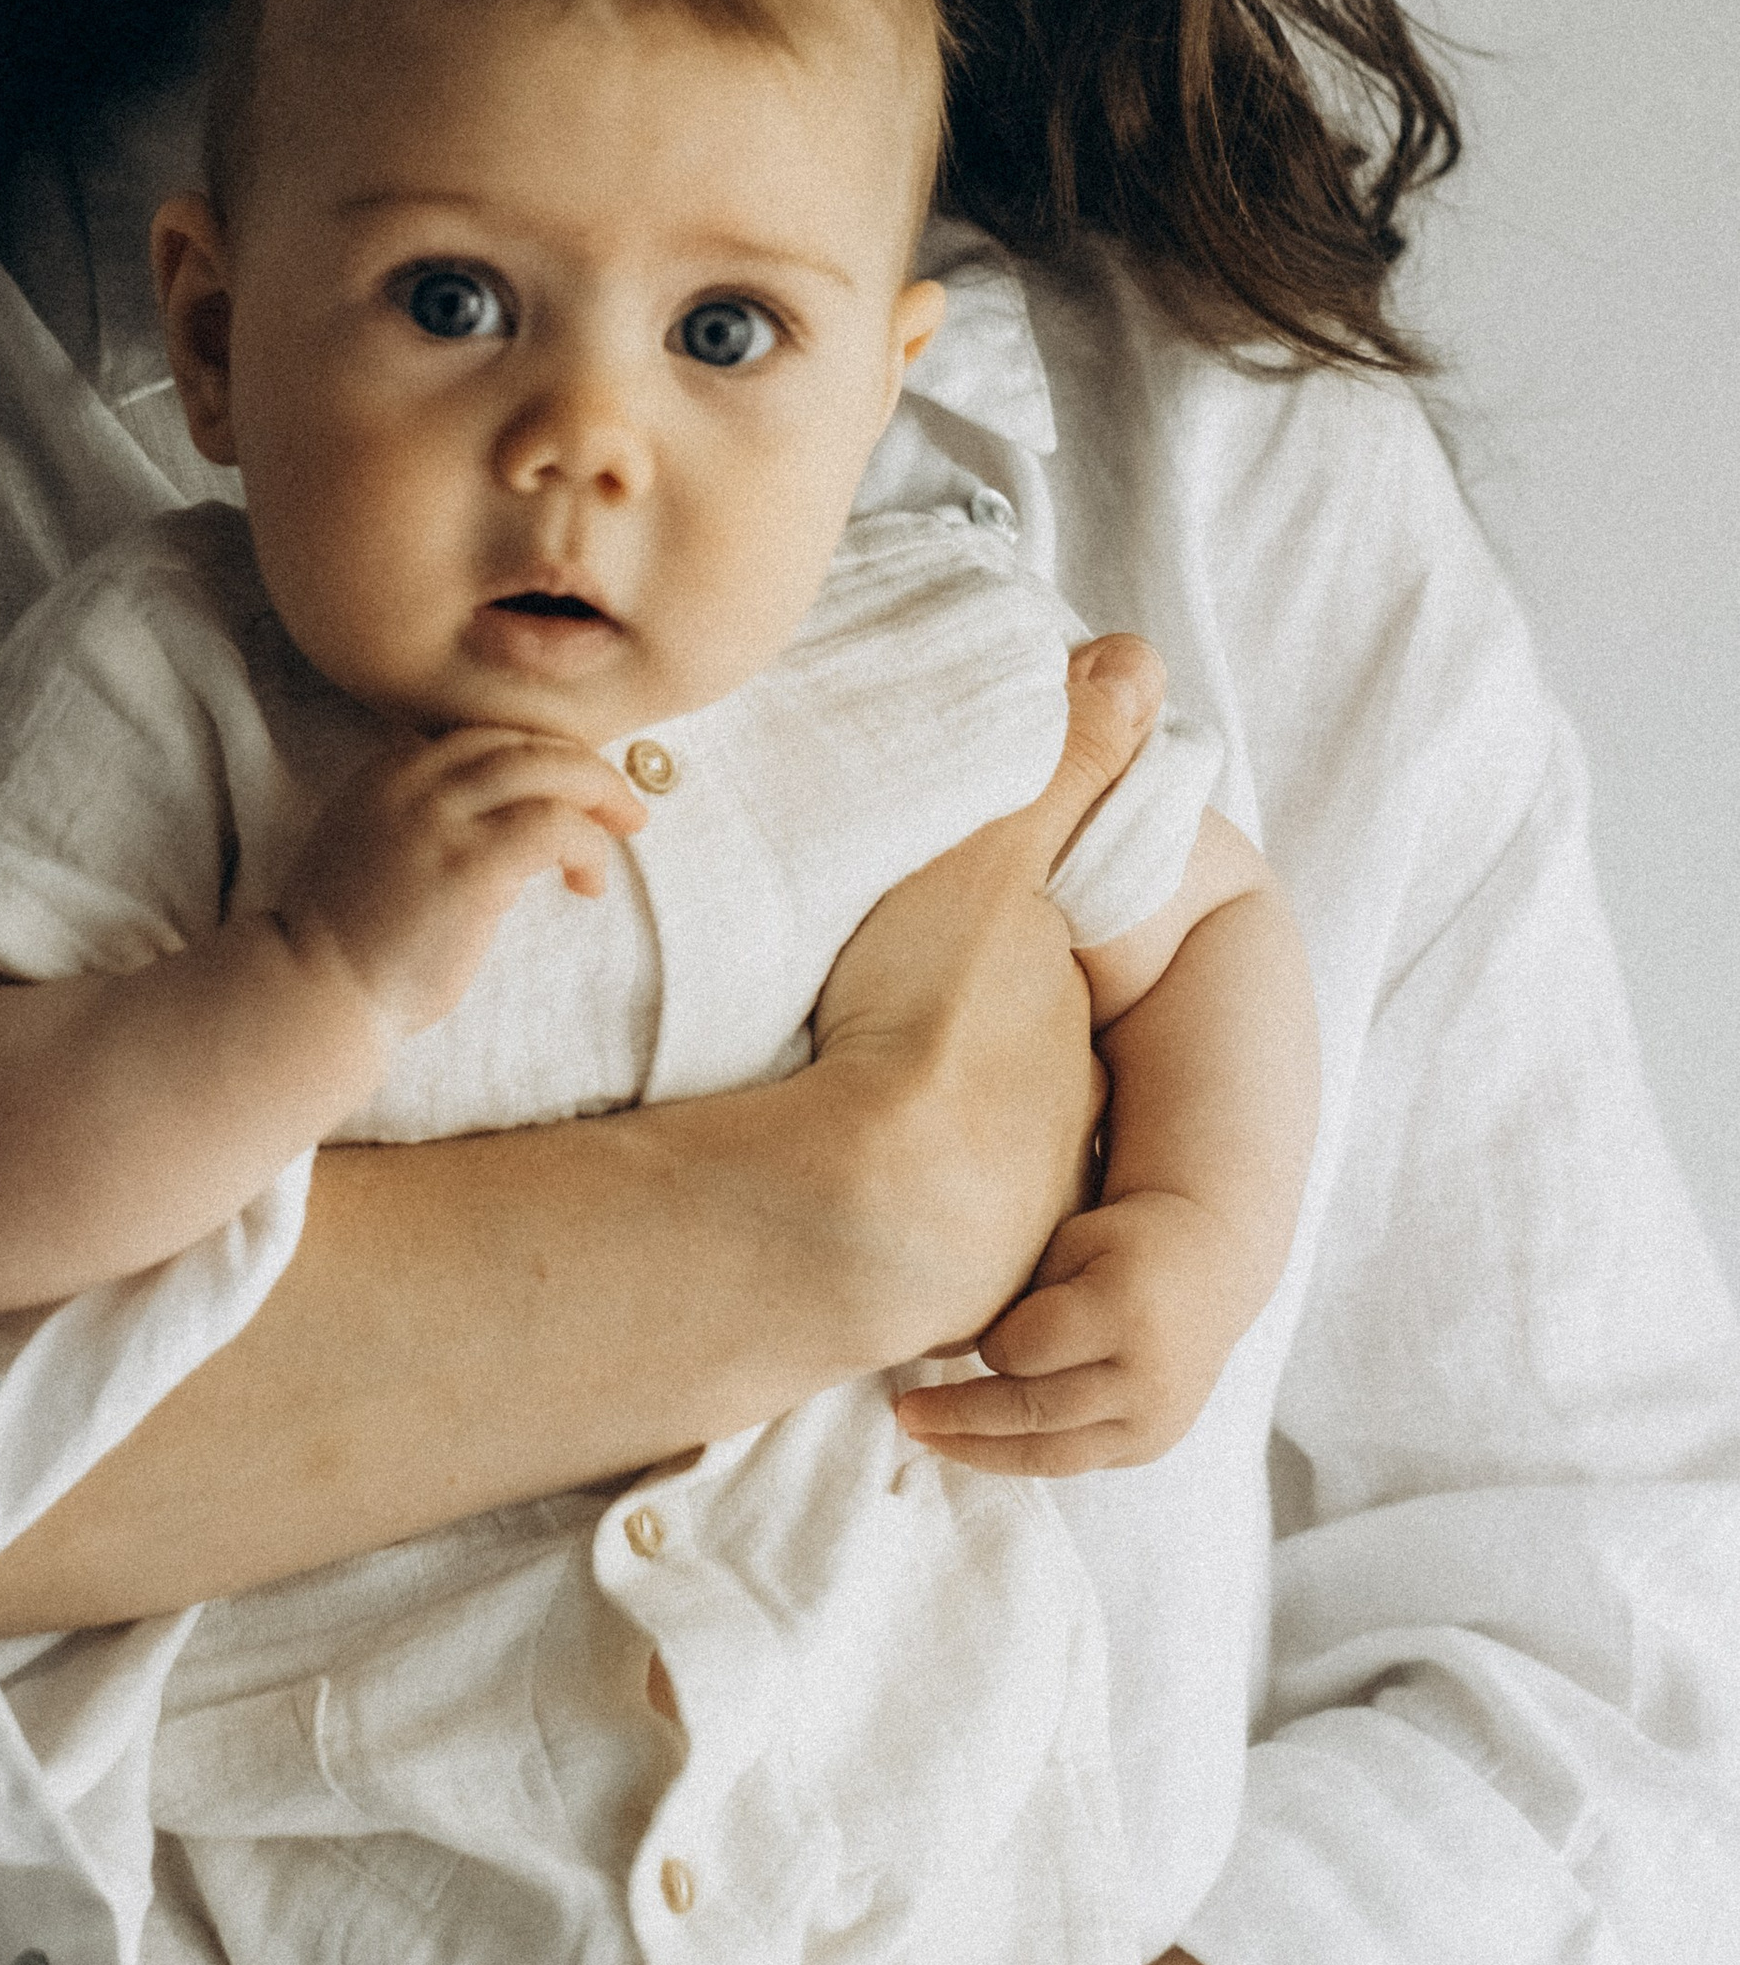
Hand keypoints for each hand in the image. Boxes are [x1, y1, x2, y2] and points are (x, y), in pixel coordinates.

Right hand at [275, 728, 643, 1038]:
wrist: (313, 991)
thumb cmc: (352, 940)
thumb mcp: (377, 847)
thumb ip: (427, 816)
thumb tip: (508, 818)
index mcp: (389, 769)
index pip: (488, 734)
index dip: (543, 756)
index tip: (575, 791)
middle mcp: (412, 778)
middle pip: (523, 738)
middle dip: (584, 766)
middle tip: (623, 806)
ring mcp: (439, 817)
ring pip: (549, 767)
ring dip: (601, 795)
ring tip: (623, 834)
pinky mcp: (470, 864)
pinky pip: (555, 825)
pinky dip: (588, 845)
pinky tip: (587, 883)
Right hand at [800, 636, 1159, 1362]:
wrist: (870, 1199)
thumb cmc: (928, 1023)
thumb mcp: (997, 862)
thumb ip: (1065, 767)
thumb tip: (1137, 661)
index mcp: (1067, 1046)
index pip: (1043, 1008)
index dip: (998, 983)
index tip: (944, 975)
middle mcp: (1058, 1149)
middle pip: (1014, 1100)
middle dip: (965, 1081)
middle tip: (883, 1050)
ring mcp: (1006, 1236)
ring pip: (966, 1183)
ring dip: (921, 1163)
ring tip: (845, 1134)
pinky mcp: (938, 1303)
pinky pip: (909, 1252)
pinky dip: (876, 1227)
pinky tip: (826, 1205)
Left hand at [897, 1188, 1251, 1474]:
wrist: (1209, 1262)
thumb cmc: (1118, 1240)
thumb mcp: (1070, 1242)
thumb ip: (1021, 1295)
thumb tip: (947, 1343)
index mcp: (1124, 1309)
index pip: (1026, 1348)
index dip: (985, 1344)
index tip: (957, 1332)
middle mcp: (1147, 1374)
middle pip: (1034, 1409)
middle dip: (960, 1416)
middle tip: (904, 1413)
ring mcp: (1155, 1419)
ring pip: (1051, 1453)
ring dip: (980, 1450)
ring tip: (925, 1438)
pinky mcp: (1152, 1444)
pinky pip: (1073, 1461)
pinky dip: (1020, 1455)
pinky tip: (977, 1445)